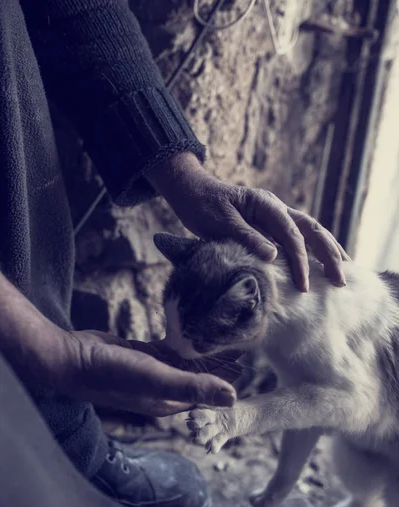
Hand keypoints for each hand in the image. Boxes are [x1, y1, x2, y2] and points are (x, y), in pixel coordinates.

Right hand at [0, 255, 240, 418]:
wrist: (71, 359)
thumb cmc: (112, 374)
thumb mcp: (156, 380)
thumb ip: (194, 388)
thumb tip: (233, 398)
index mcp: (170, 402)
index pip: (207, 393)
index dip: (227, 380)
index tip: (249, 362)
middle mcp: (163, 390)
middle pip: (199, 377)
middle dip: (220, 363)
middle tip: (243, 340)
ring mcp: (151, 372)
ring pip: (185, 362)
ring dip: (203, 350)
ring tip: (224, 332)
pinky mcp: (140, 355)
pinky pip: (168, 348)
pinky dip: (182, 340)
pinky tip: (194, 328)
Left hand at [146, 153, 348, 291]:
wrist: (192, 192)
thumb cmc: (203, 206)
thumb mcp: (221, 223)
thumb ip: (246, 237)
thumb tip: (273, 256)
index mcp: (266, 204)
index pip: (291, 235)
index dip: (300, 261)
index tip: (304, 285)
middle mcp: (276, 207)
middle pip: (312, 230)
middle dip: (329, 255)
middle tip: (340, 281)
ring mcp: (276, 215)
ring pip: (311, 231)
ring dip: (328, 251)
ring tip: (345, 271)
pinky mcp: (271, 225)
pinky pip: (298, 237)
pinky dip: (313, 250)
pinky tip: (322, 264)